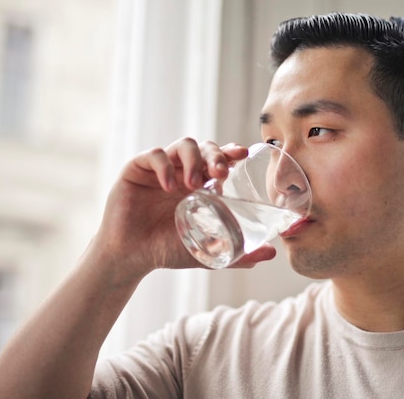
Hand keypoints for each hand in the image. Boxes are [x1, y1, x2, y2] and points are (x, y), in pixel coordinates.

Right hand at [90, 138, 275, 279]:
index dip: (231, 152)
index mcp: (201, 184)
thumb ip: (238, 254)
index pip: (220, 159)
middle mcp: (183, 171)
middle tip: (220, 173)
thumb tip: (271, 254)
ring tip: (193, 184)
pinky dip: (164, 165)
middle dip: (216, 155)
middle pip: (205, 147)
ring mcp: (161, 169)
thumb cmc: (167, 250)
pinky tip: (169, 185)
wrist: (131, 258)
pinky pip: (154, 155)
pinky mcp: (136, 169)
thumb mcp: (207, 252)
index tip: (244, 155)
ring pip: (183, 145)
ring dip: (193, 160)